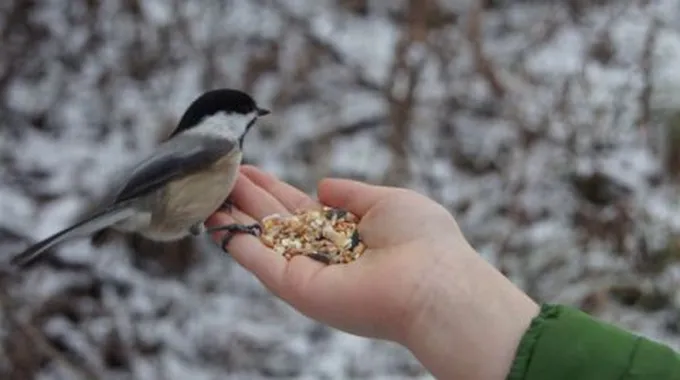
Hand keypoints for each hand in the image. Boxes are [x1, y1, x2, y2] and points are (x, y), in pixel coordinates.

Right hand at [206, 165, 470, 341]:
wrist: (434, 283)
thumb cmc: (423, 240)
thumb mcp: (386, 201)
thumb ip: (351, 194)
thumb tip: (322, 185)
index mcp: (346, 234)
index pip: (299, 208)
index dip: (272, 188)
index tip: (248, 169)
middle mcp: (324, 254)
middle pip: (275, 221)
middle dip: (247, 197)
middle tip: (218, 173)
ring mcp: (310, 273)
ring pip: (263, 239)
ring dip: (233, 215)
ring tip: (206, 190)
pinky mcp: (299, 289)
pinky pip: (260, 262)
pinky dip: (236, 241)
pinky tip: (213, 220)